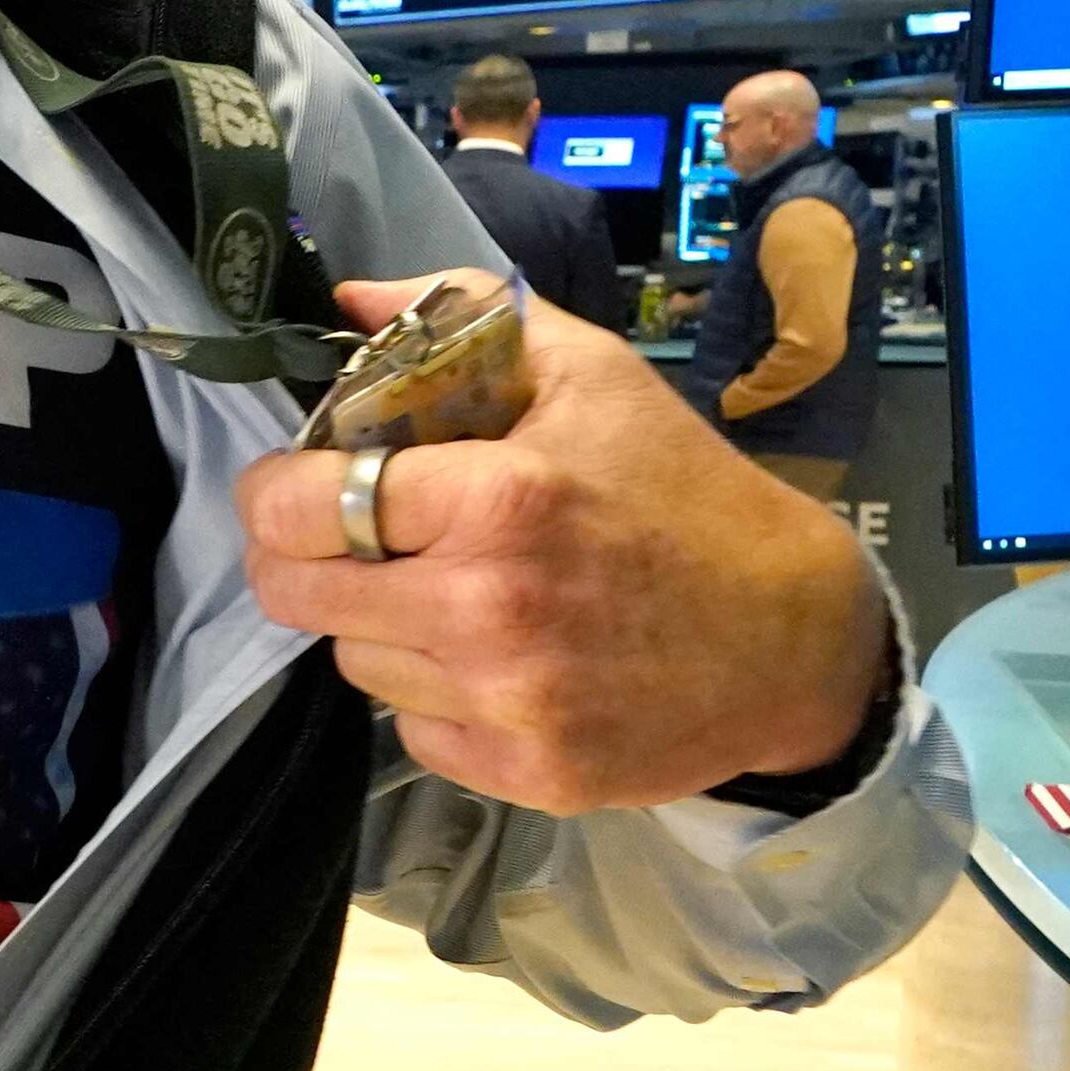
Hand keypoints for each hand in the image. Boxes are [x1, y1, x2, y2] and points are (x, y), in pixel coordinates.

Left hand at [234, 278, 885, 815]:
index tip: (290, 485)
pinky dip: (432, 695)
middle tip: (343, 541)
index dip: (275, 492)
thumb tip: (349, 298)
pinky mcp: (525, 773)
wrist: (793, 636)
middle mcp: (488, 607)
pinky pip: (411, 729)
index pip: (303, 504)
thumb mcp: (590, 373)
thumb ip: (461, 316)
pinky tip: (493, 660)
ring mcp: (507, 701)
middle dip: (304, 559)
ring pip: (354, 661)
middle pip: (299, 593)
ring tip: (450, 593)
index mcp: (499, 497)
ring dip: (378, 625)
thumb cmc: (684, 492)